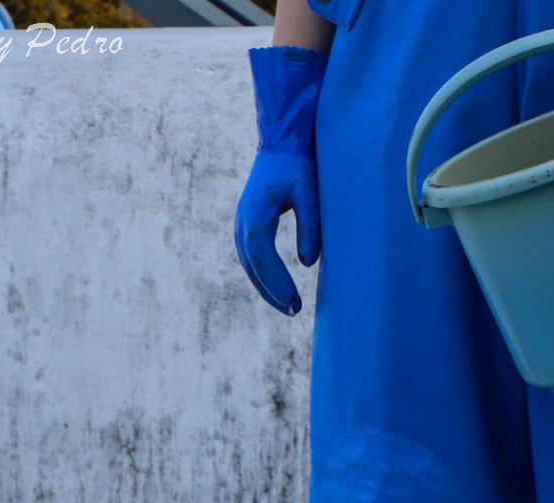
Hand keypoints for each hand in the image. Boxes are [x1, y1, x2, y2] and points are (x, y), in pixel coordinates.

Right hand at [234, 45, 327, 316]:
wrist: (282, 141)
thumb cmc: (300, 163)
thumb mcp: (311, 192)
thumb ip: (311, 225)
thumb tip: (307, 263)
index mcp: (256, 214)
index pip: (262, 257)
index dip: (277, 282)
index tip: (295, 301)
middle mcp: (243, 221)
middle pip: (252, 266)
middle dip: (272, 291)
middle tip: (294, 311)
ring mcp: (242, 223)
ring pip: (249, 264)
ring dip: (266, 286)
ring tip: (288, 305)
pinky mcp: (247, 224)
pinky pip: (251, 257)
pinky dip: (263, 274)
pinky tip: (278, 286)